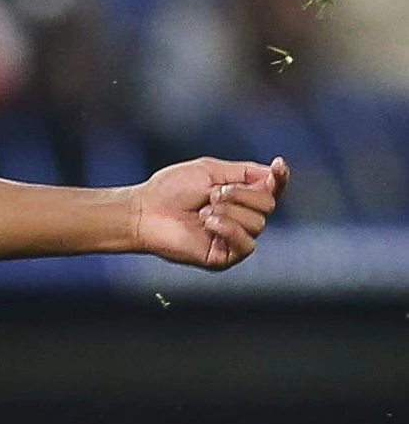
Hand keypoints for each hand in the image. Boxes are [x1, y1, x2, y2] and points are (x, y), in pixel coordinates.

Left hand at [132, 156, 287, 269]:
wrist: (144, 212)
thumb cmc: (170, 190)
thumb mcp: (209, 171)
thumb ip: (243, 172)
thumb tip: (273, 172)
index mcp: (240, 197)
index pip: (272, 189)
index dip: (279, 178)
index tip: (278, 166)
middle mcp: (241, 219)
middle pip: (268, 204)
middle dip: (241, 194)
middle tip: (212, 194)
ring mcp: (233, 239)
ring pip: (258, 223)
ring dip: (229, 211)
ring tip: (203, 210)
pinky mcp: (224, 258)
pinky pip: (246, 245)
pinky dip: (228, 228)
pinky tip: (206, 222)